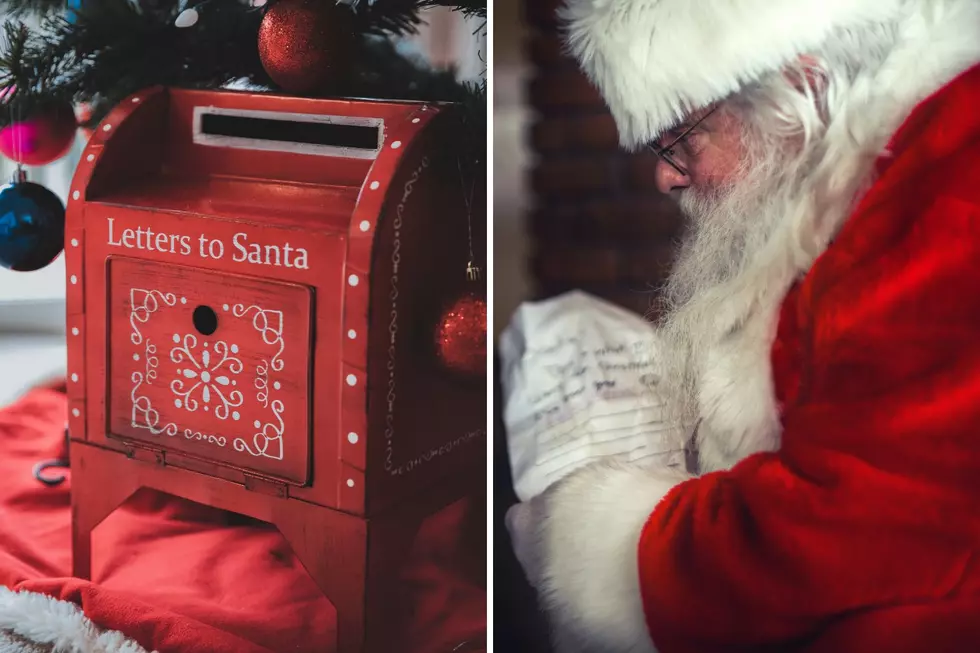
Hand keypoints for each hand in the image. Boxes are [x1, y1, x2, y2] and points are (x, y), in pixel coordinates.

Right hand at [504, 460, 687, 652]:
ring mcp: (608, 473)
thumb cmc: (608, 602)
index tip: (562, 578)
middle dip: (582, 535)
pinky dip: (650, 513)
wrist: (675, 564)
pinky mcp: (652, 468)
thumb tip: (566, 620)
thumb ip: (557, 614)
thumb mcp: (568, 632)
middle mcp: (561, 489)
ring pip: (606, 498)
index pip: (521, 532)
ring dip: (617, 520)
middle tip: (605, 572)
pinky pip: (644, 494)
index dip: (541, 554)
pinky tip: (664, 545)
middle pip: (565, 511)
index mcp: (527, 528)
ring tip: (641, 559)